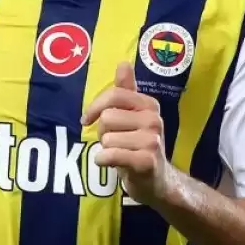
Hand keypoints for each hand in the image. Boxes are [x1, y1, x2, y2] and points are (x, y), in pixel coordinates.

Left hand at [80, 62, 172, 205]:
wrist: (156, 181)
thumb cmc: (138, 145)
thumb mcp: (132, 116)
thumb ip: (126, 91)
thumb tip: (123, 63)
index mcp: (149, 104)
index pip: (114, 95)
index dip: (95, 107)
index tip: (87, 119)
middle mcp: (154, 119)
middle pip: (107, 118)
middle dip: (103, 132)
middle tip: (114, 141)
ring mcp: (152, 141)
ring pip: (107, 138)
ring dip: (106, 148)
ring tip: (119, 153)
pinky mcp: (146, 161)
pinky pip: (110, 155)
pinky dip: (104, 160)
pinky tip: (113, 164)